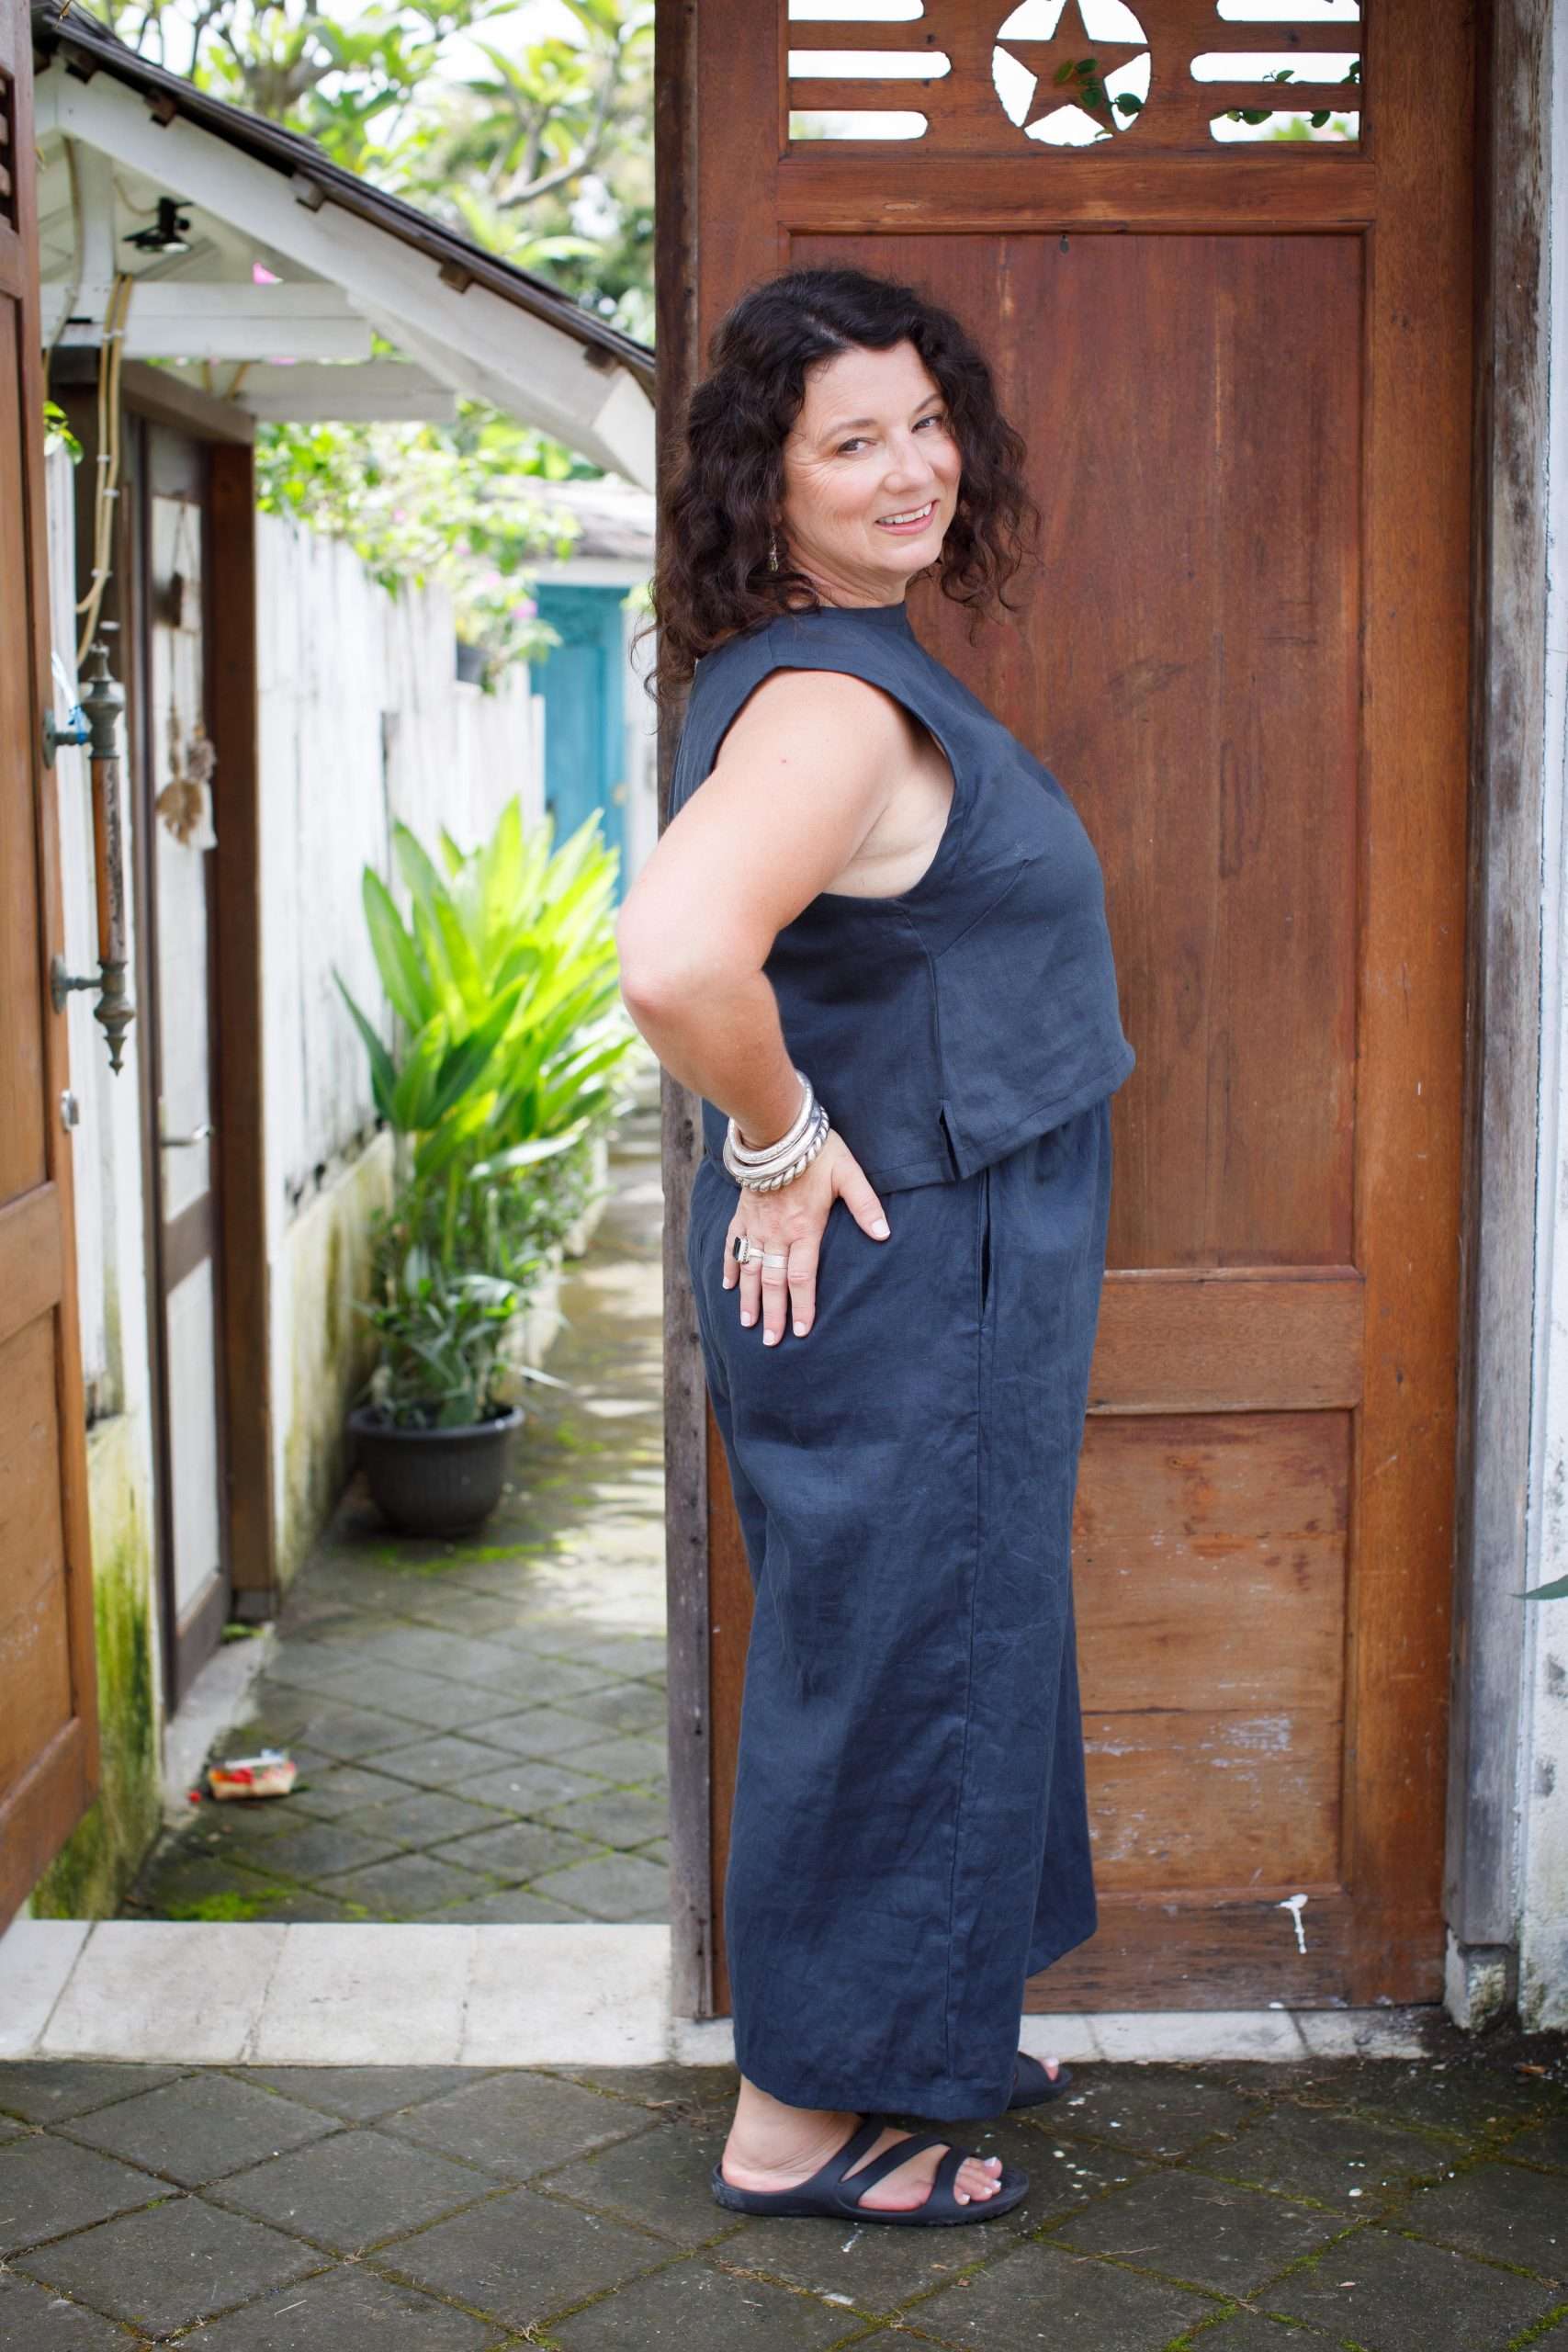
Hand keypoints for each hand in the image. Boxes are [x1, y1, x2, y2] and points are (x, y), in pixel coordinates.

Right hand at [722, 1128, 890, 1344]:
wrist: (776, 1128)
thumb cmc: (817, 1151)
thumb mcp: (849, 1174)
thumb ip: (866, 1205)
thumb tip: (884, 1234)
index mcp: (804, 1229)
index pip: (802, 1278)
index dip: (803, 1306)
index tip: (802, 1331)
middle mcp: (777, 1233)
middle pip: (773, 1282)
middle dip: (773, 1313)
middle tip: (772, 1341)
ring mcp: (756, 1224)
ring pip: (751, 1269)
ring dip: (750, 1298)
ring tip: (748, 1324)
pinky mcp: (743, 1213)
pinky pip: (733, 1245)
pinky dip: (731, 1267)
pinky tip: (729, 1286)